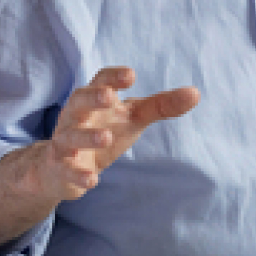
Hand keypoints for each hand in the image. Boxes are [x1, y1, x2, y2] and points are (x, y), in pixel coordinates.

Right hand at [0, 68, 199, 246]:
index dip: (113, 76)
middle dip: (91, 98)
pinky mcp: (59, 168)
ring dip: (86, 137)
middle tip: (109, 98)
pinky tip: (93, 180)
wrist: (64, 167)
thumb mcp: (133, 117)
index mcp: (93, 98)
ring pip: (69, 136)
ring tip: (106, 139)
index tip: (131, 75)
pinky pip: (65, 170)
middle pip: (78, 101)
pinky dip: (77, 175)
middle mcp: (75, 116)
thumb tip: (195, 93)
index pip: (100, 80)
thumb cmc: (103, 131)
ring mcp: (64, 142)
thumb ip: (161, 105)